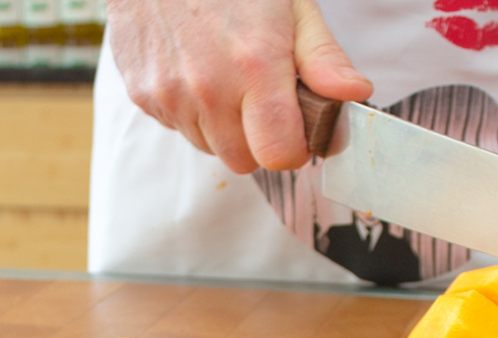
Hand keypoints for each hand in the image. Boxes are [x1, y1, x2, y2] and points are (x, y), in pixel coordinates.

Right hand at [105, 0, 372, 173]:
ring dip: (224, 129)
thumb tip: (354, 94)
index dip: (294, 148)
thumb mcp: (290, 5)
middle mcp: (209, 88)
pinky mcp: (143, 96)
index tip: (297, 128)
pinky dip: (193, 113)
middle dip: (259, 140)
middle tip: (261, 99)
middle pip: (244, 161)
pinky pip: (179, 129)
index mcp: (254, 65)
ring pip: (211, 150)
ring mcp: (170, 95)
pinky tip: (195, 71)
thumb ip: (321, 57)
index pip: (279, 154)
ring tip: (225, 79)